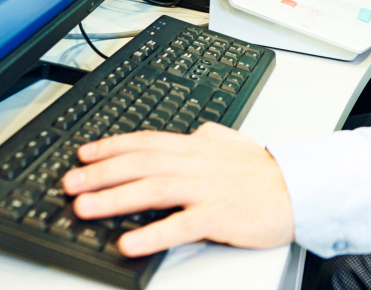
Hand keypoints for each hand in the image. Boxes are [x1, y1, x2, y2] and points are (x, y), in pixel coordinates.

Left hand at [62, 123, 293, 256]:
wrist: (296, 189)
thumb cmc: (262, 171)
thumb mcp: (233, 143)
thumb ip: (210, 135)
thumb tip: (193, 131)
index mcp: (198, 146)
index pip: (148, 141)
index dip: (112, 146)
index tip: (84, 153)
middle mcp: (198, 163)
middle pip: (143, 163)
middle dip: (102, 172)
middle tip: (70, 182)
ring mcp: (207, 188)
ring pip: (154, 189)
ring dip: (115, 198)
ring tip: (84, 207)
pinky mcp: (219, 215)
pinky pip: (181, 224)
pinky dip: (153, 233)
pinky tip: (129, 243)